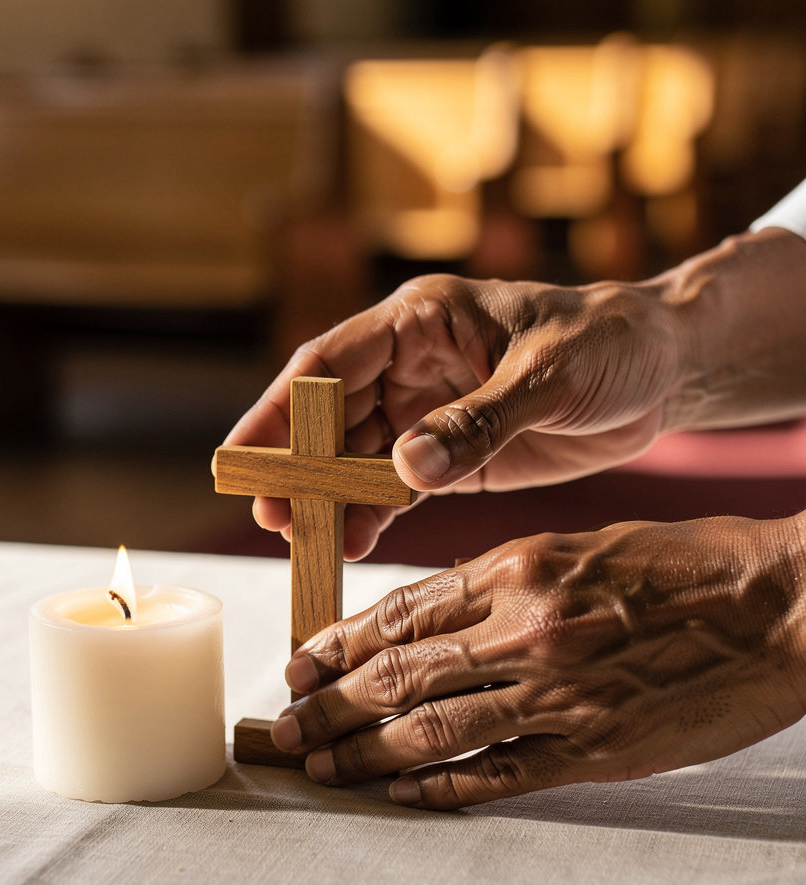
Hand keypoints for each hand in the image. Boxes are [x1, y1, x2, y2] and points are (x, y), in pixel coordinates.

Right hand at [223, 273, 684, 558]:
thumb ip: (479, 421)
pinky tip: (350, 544)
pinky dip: (371, 516)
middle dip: (295, 467)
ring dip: (328, 500)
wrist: (661, 371)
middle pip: (330, 416)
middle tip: (269, 517)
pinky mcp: (451, 453)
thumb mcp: (549, 374)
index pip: (329, 363)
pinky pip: (395, 488)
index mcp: (421, 320)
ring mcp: (427, 412)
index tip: (241, 458)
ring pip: (356, 458)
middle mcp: (411, 364)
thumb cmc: (609, 344)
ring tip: (306, 546)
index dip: (279, 411)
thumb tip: (406, 469)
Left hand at [269, 514, 805, 809]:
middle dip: (331, 709)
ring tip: (322, 768)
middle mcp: (524, 630)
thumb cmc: (681, 563)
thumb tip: (424, 619)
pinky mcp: (596, 749)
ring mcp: (557, 694)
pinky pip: (500, 774)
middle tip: (287, 732)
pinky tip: (402, 794)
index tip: (299, 668)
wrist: (779, 604)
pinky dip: (443, 788)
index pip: (398, 613)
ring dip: (366, 755)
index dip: (337, 645)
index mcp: (516, 568)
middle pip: (397, 677)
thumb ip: (496, 581)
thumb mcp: (575, 545)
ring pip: (432, 730)